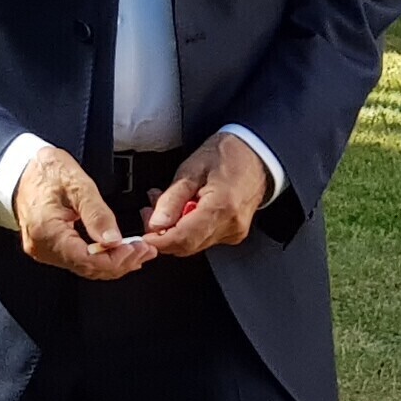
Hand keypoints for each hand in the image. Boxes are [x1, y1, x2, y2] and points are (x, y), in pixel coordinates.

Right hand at [11, 146, 151, 278]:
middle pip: (87, 268)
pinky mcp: (48, 248)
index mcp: (47, 232)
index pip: (87, 259)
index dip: (116, 259)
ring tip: (138, 252)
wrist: (20, 168)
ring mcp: (44, 250)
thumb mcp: (75, 182)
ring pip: (84, 267)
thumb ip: (96, 212)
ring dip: (113, 262)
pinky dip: (100, 258)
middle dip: (120, 263)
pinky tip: (117, 252)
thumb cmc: (45, 170)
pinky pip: (77, 260)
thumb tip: (113, 241)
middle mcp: (43, 248)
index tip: (138, 249)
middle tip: (146, 252)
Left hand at [143, 133, 274, 259]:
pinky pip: (204, 239)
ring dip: (174, 230)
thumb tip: (156, 223)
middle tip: (150, 212)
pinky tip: (184, 210)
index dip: (159, 241)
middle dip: (163, 234)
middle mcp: (231, 225)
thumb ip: (172, 198)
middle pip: (187, 246)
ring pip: (194, 244)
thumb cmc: (227, 155)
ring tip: (167, 204)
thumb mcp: (191, 169)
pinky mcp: (234, 234)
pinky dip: (188, 228)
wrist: (256, 155)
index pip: (184, 238)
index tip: (143, 235)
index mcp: (222, 206)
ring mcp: (234, 232)